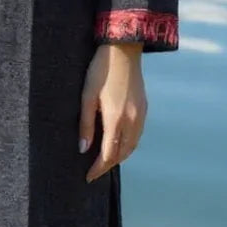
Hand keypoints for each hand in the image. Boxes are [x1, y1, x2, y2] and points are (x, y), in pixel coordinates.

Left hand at [79, 43, 146, 181]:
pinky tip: (119, 143)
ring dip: (120, 156)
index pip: (108, 154)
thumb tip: (83, 149)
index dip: (98, 168)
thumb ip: (85, 124)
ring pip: (132, 146)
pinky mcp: (143, 108)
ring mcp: (140, 114)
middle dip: (108, 165)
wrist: (123, 49)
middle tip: (94, 172)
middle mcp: (132, 120)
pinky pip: (137, 134)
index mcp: (116, 119)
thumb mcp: (87, 96)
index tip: (88, 177)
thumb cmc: (100, 71)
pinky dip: (128, 145)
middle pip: (122, 154)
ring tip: (105, 161)